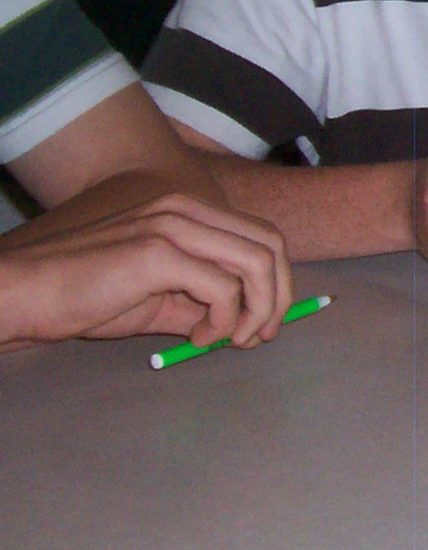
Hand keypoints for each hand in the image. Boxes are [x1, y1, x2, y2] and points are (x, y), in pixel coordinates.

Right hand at [0, 194, 290, 350]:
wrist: (26, 294)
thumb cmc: (84, 296)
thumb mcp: (156, 297)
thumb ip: (200, 302)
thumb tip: (244, 323)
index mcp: (188, 211)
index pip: (261, 236)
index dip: (277, 281)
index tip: (265, 323)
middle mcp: (186, 209)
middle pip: (270, 245)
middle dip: (279, 296)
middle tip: (261, 336)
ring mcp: (174, 225)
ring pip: (257, 264)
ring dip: (257, 311)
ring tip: (231, 341)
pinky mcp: (159, 251)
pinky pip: (223, 288)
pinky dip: (225, 320)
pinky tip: (197, 339)